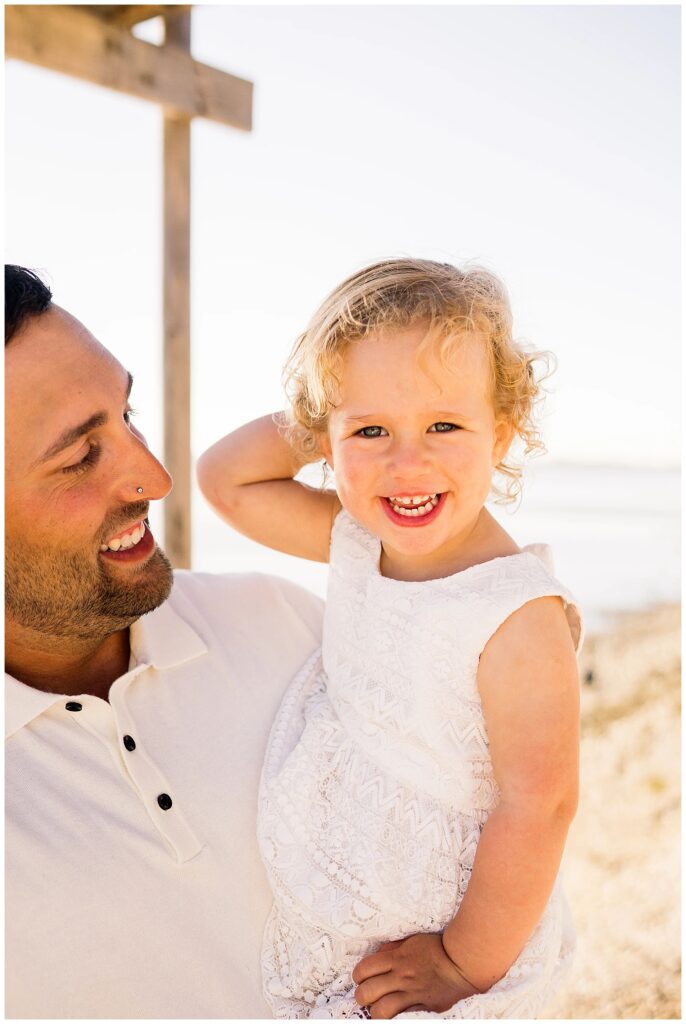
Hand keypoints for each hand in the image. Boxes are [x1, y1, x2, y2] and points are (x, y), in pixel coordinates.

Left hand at [351, 933, 480, 1018]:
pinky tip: (392, 1017)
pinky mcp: (423, 1007)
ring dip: (375, 1011)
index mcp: (397, 958)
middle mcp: (401, 977)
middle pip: (368, 992)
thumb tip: (377, 956)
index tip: (361, 978)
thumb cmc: (437, 948)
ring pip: (381, 1010)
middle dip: (362, 996)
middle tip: (366, 996)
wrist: (461, 963)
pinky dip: (393, 1018)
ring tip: (377, 1009)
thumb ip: (393, 948)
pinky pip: (402, 1018)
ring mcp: (411, 994)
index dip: (358, 976)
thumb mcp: (412, 940)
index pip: (365, 969)